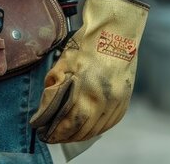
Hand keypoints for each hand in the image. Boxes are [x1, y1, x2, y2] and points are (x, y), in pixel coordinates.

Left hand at [29, 0, 148, 142]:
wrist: (116, 31)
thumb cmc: (87, 45)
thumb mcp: (62, 66)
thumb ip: (53, 91)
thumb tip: (44, 112)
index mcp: (86, 92)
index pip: (68, 123)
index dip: (55, 132)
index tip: (44, 134)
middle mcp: (104, 101)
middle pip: (82, 130)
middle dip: (65, 136)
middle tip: (53, 137)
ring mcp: (117, 101)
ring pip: (97, 129)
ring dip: (80, 135)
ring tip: (67, 135)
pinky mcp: (125, 99)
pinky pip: (110, 122)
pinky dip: (97, 128)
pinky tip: (87, 127)